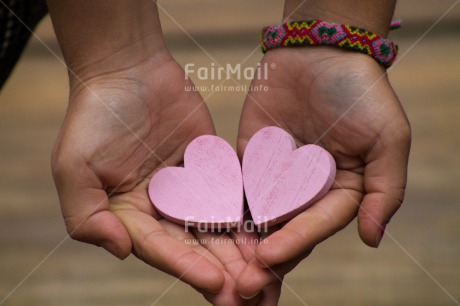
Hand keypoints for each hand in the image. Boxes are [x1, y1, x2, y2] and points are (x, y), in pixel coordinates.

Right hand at [50, 49, 269, 303]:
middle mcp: (161, 208)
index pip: (161, 248)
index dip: (187, 267)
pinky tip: (272, 234)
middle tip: (251, 298)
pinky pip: (233, 193)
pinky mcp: (212, 167)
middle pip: (195, 246)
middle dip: (222, 273)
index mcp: (129, 215)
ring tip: (269, 277)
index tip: (216, 284)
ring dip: (241, 253)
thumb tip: (120, 251)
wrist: (128, 69)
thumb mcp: (74, 167)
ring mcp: (189, 188)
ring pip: (218, 226)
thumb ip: (87, 215)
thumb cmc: (96, 116)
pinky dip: (250, 215)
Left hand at [235, 47, 410, 296]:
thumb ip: (384, 190)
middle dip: (263, 259)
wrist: (320, 51)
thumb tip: (372, 239)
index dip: (293, 243)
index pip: (315, 225)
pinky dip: (220, 205)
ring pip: (255, 215)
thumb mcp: (388, 139)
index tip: (267, 261)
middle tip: (239, 287)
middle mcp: (306, 191)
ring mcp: (275, 176)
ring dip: (238, 244)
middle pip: (283, 230)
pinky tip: (203, 227)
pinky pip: (234, 183)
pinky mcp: (249, 158)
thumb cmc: (361, 93)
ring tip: (218, 270)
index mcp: (339, 192)